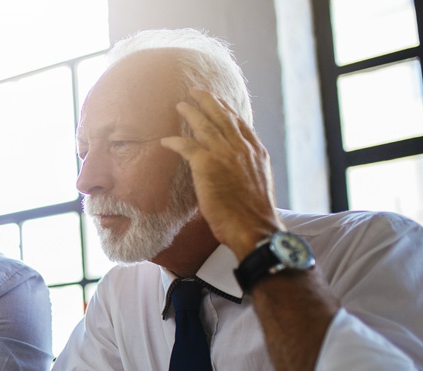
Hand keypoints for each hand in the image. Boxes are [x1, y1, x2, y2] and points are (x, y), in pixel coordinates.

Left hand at [160, 88, 282, 258]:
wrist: (255, 228)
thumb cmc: (254, 216)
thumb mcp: (257, 185)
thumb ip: (246, 171)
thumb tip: (237, 172)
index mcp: (256, 153)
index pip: (240, 124)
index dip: (227, 110)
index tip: (218, 101)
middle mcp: (242, 149)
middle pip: (223, 117)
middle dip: (208, 101)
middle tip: (196, 90)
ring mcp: (226, 155)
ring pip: (205, 126)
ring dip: (191, 113)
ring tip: (180, 105)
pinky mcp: (208, 166)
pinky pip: (187, 146)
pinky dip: (175, 141)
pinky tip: (165, 140)